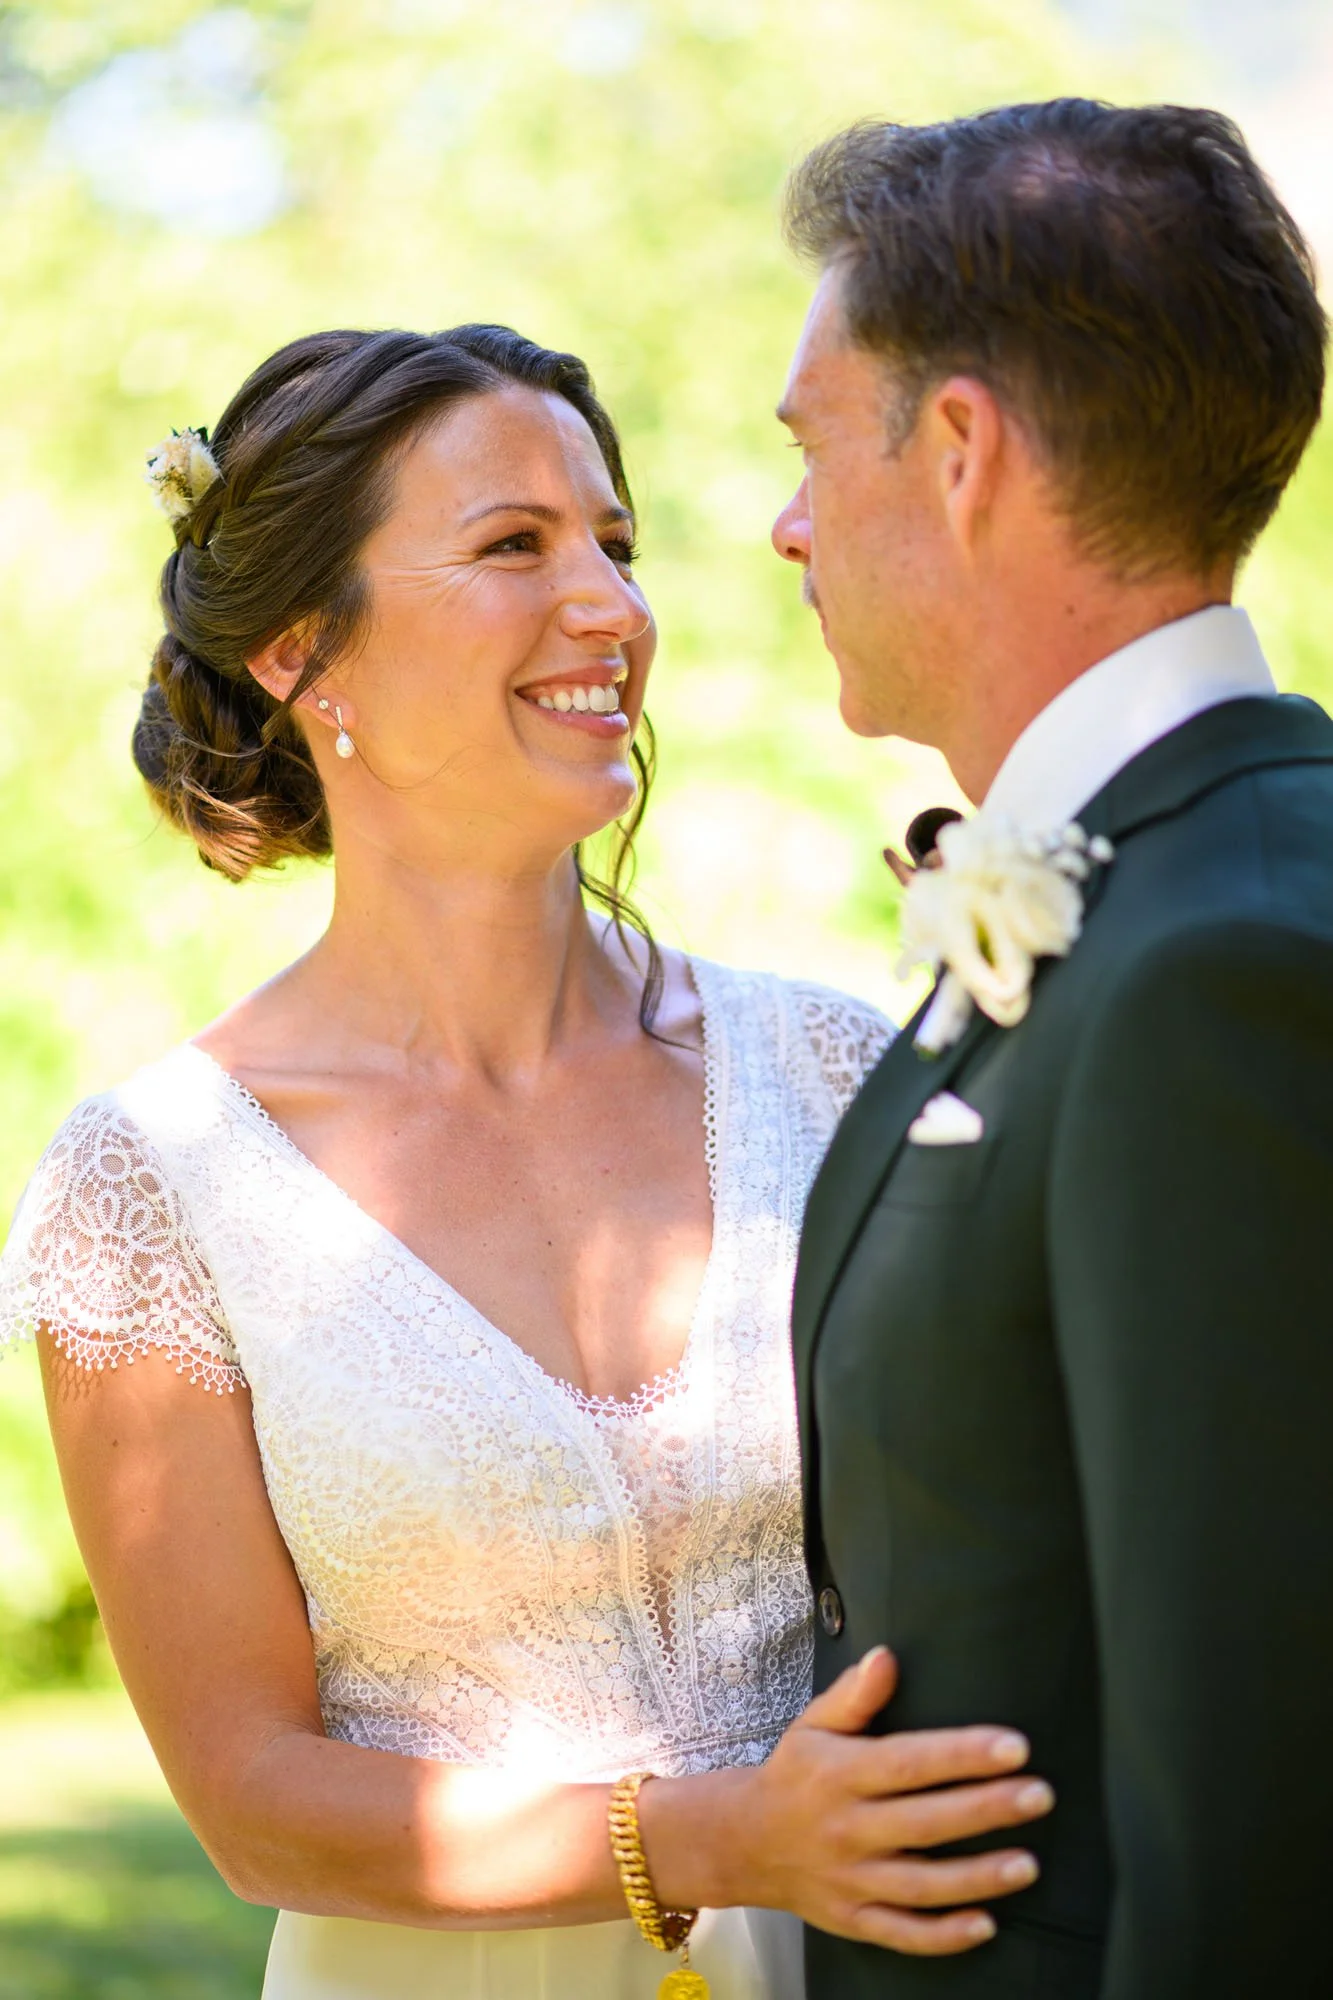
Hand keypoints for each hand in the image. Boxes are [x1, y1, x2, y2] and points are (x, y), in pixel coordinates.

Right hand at [726, 1646, 1054, 1954]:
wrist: (743, 1842)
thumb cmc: (794, 1775)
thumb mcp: (813, 1726)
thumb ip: (853, 1695)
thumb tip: (887, 1657)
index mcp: (839, 1774)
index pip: (909, 1763)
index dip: (962, 1755)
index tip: (1015, 1746)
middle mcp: (846, 1829)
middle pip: (924, 1823)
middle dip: (986, 1809)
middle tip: (1041, 1795)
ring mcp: (850, 1880)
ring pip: (921, 1886)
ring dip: (977, 1878)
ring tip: (1029, 1864)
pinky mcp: (852, 1920)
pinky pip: (902, 1934)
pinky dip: (944, 1936)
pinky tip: (987, 1925)